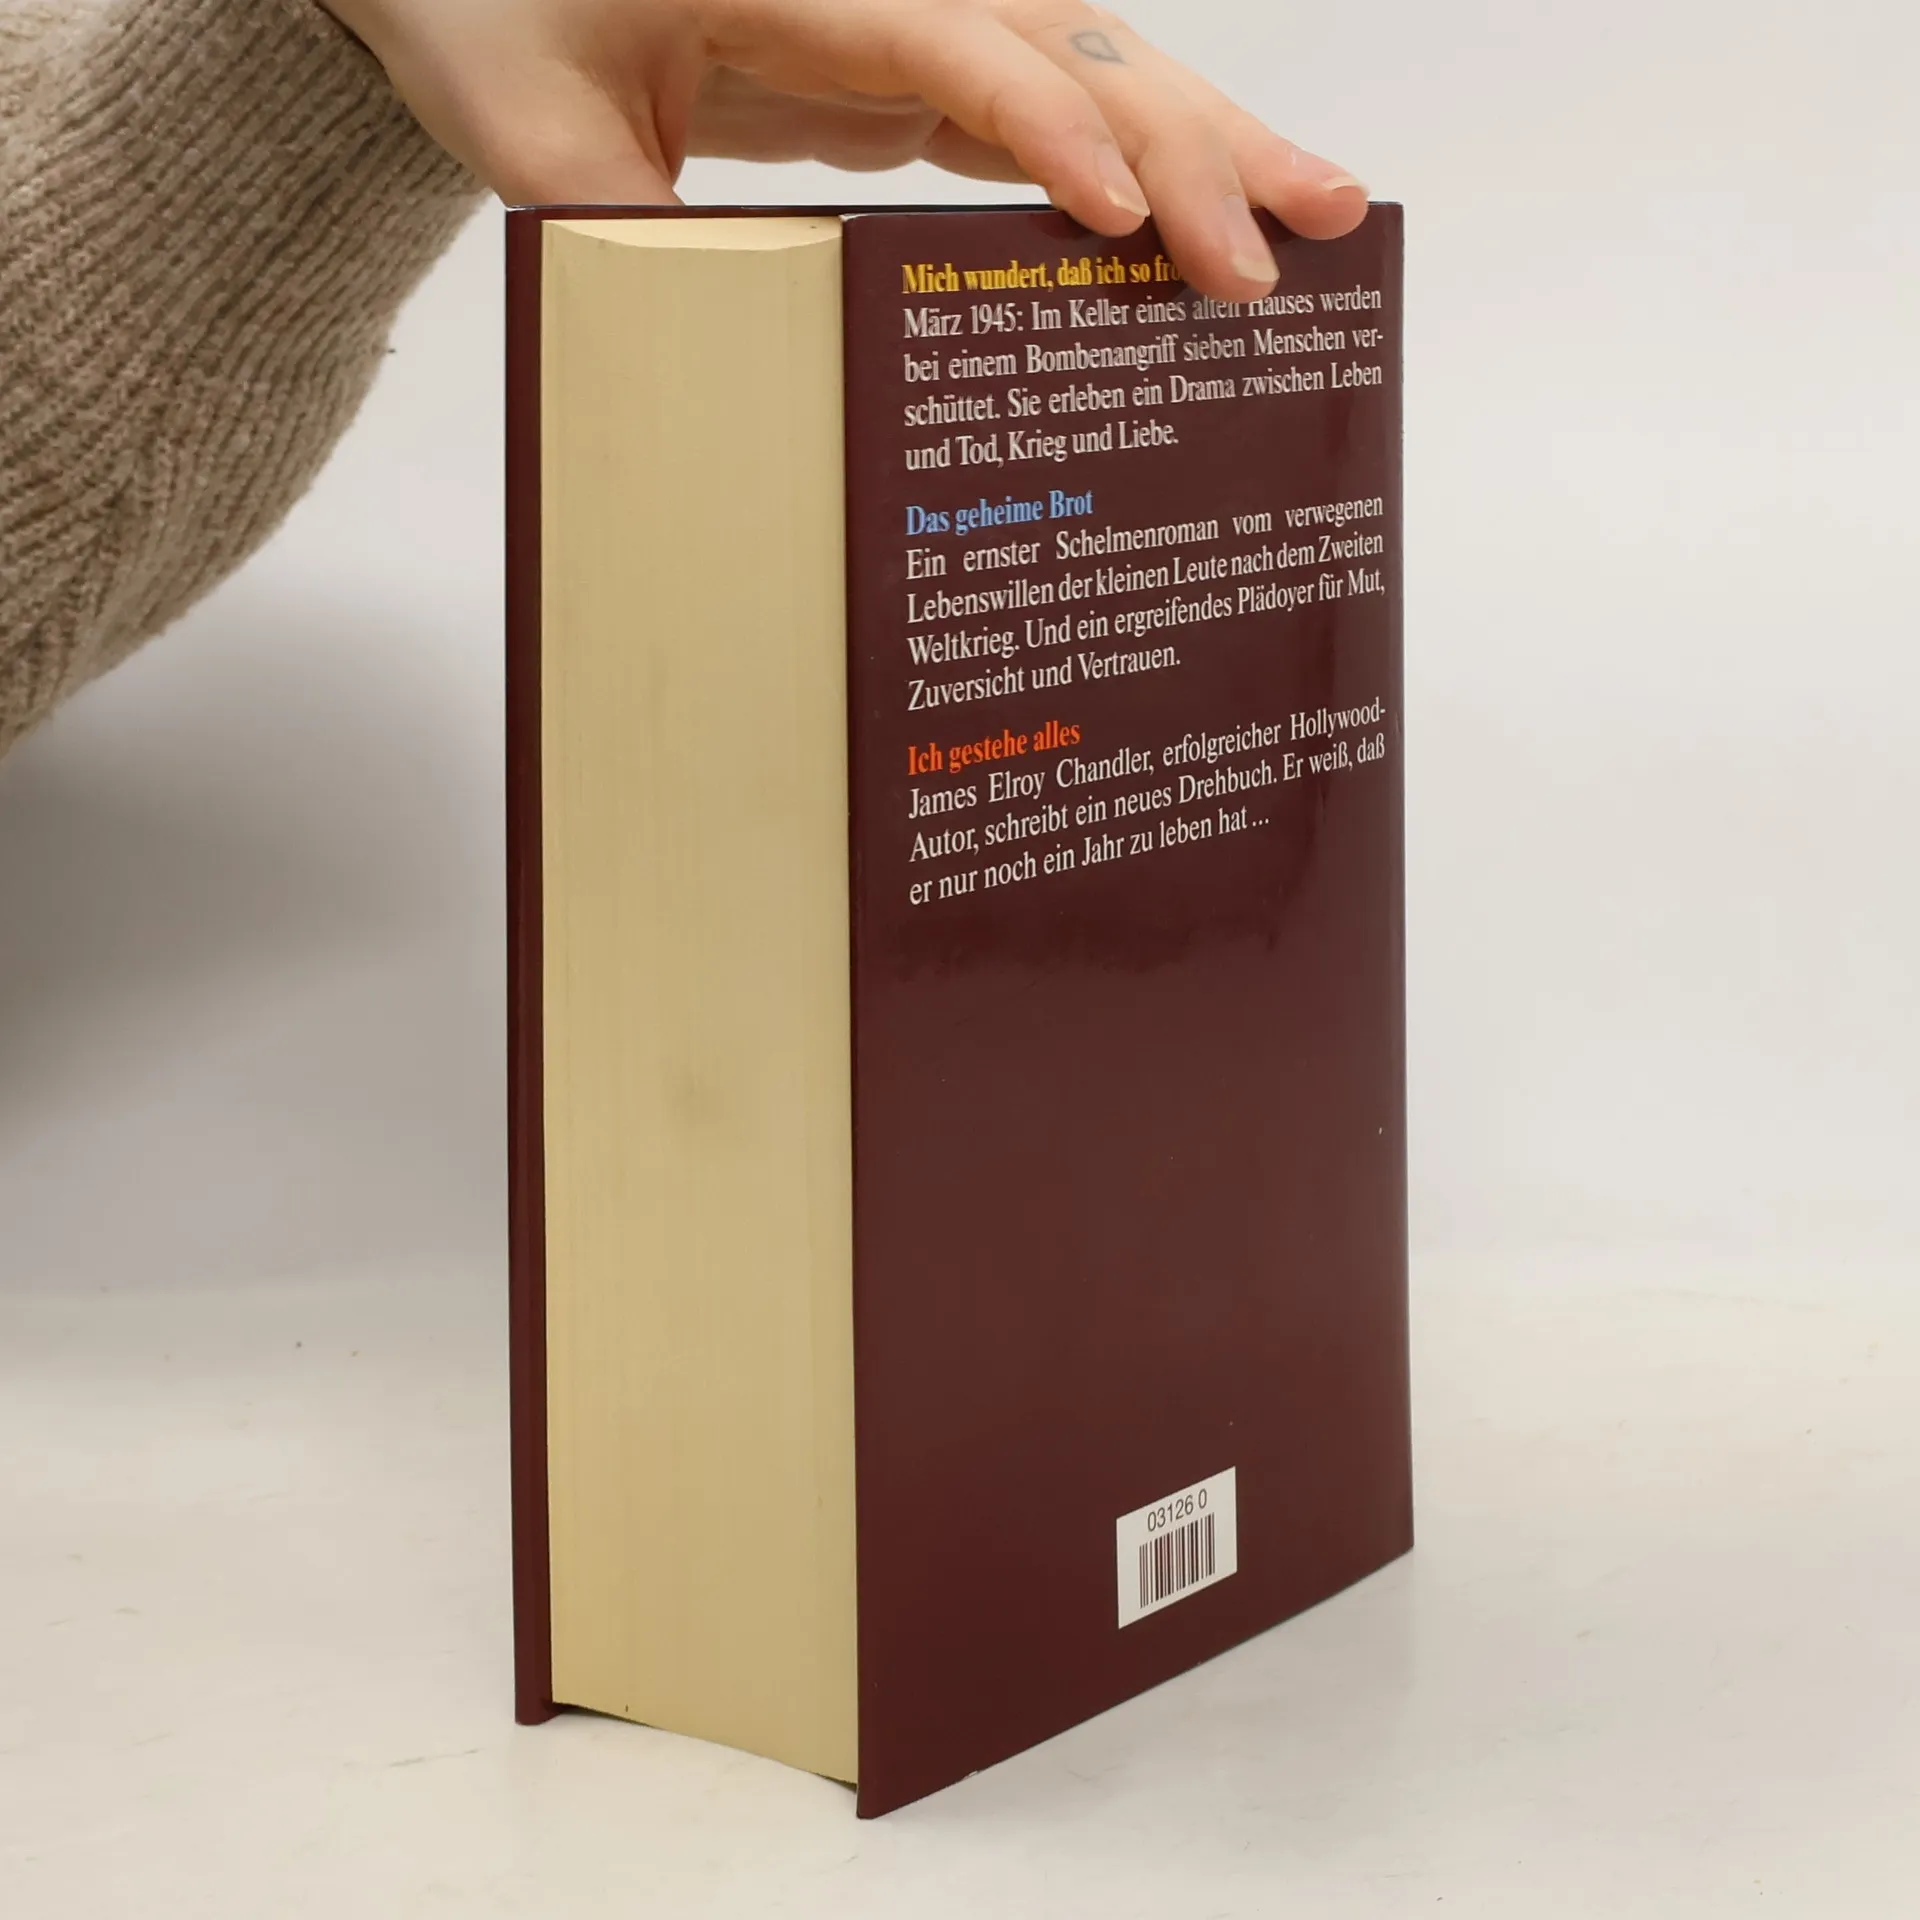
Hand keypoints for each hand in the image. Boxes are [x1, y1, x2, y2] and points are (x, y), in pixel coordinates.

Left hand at [320, 0, 1367, 299]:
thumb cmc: (492, 11)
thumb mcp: (532, 134)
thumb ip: (627, 238)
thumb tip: (731, 385)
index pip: (952, 46)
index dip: (1048, 127)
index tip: (1126, 219)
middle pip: (1068, 42)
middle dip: (1189, 140)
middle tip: (1293, 239)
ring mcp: (913, 20)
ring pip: (1090, 62)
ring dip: (1208, 140)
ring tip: (1321, 214)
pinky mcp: (918, 69)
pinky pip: (1054, 103)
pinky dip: (1142, 158)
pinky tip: (1202, 227)